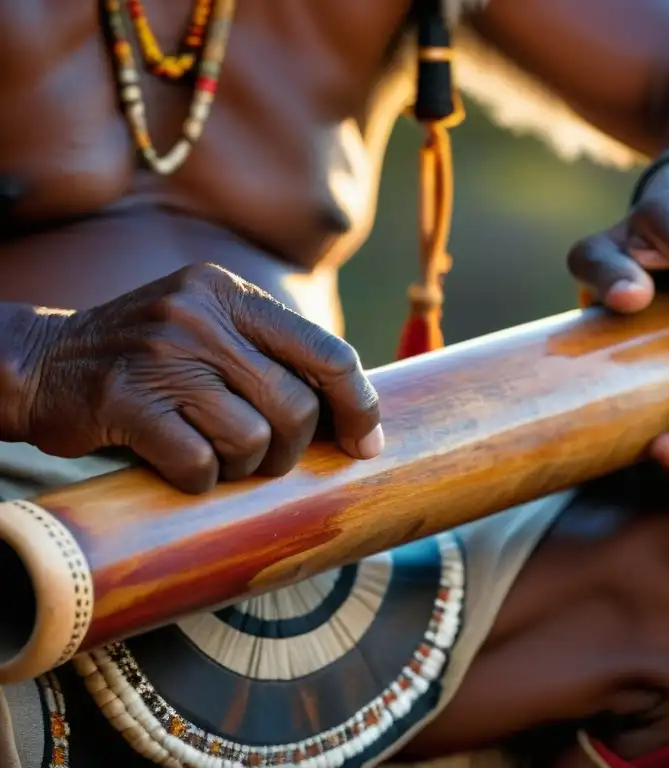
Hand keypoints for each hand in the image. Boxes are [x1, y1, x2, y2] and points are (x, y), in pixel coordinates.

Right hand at [18, 263, 381, 493]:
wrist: (45, 364)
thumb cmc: (153, 361)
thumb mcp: (213, 331)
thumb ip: (274, 355)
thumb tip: (358, 410)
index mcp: (234, 295)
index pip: (328, 353)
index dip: (360, 406)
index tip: (366, 444)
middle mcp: (202, 316)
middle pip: (296, 406)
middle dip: (292, 448)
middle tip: (266, 457)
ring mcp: (162, 355)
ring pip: (253, 438)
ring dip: (245, 467)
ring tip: (218, 457)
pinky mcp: (125, 400)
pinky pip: (200, 462)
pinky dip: (201, 480)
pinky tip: (183, 468)